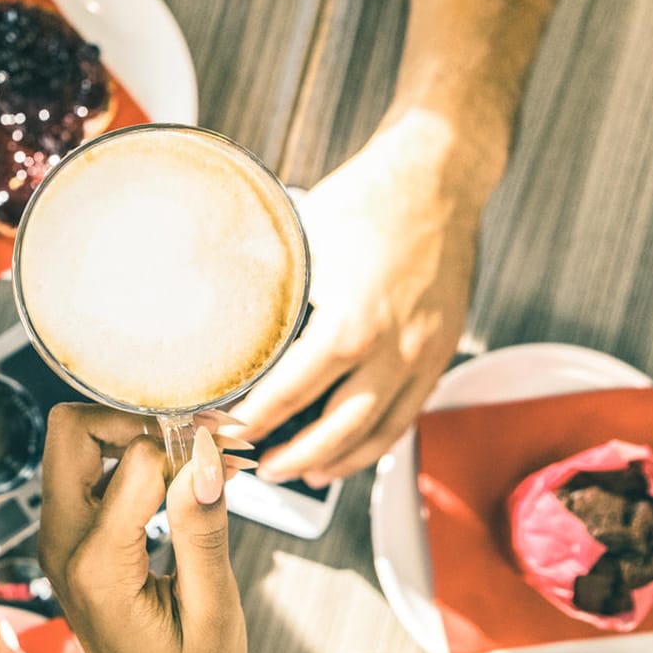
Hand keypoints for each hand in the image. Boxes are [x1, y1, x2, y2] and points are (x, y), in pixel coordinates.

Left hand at [37, 406, 246, 652]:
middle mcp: (61, 546)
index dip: (188, 446)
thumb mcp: (213, 612)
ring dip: (134, 438)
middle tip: (201, 441)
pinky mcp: (68, 544)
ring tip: (199, 461)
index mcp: (96, 565)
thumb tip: (203, 452)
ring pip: (74, 445)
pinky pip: (84, 475)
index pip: (134, 459)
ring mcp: (58, 543)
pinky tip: (180, 484)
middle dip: (137, 420)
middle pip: (71, 430)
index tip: (231, 450)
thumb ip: (203, 529)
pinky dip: (129, 462)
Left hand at [235, 114, 498, 485]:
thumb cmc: (365, 200)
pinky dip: (377, 442)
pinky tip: (350, 452)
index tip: (219, 432)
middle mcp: (393, 348)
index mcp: (350, 322)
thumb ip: (268, 285)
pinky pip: (408, 415)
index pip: (289, 394)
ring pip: (379, 432)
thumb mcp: (302, 240)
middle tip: (254, 469)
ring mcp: (423, 355)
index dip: (251, 421)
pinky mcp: (441, 352)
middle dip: (291, 457)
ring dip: (336, 461)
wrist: (439, 178)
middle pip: (338, 430)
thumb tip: (210, 305)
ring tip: (298, 475)